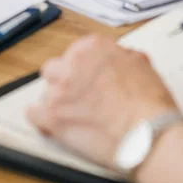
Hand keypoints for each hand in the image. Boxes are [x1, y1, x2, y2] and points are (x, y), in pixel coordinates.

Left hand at [28, 36, 179, 168]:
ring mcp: (60, 90)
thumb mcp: (142, 66)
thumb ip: (122, 58)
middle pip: (54, 70)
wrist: (147, 134)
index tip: (85, 79)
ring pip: (46, 93)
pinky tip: (51, 126)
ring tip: (74, 118)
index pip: (74, 52)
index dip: (80, 69)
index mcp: (94, 48)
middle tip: (78, 98)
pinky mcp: (52, 117)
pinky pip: (33, 115)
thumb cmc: (149, 105)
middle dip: (63, 83)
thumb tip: (119, 59)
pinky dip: (41, 121)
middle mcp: (73, 64)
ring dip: (56, 104)